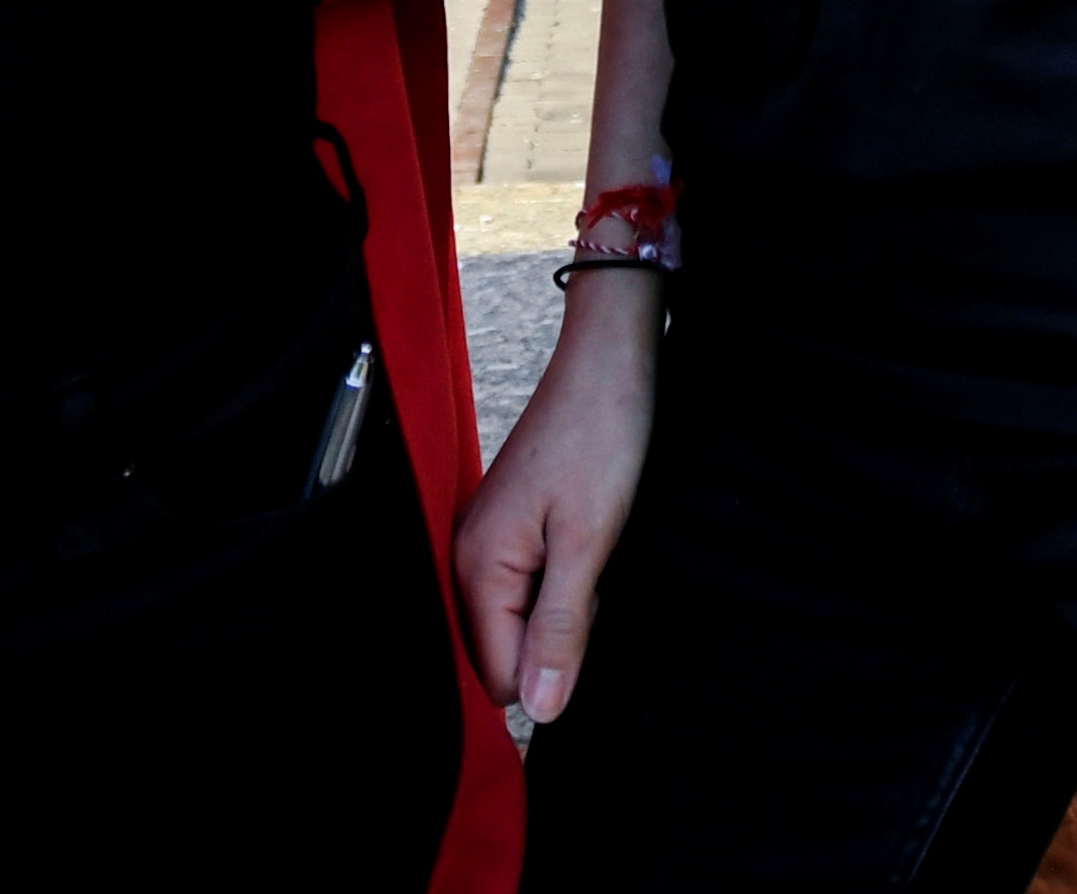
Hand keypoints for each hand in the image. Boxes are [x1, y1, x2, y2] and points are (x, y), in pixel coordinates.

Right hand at [455, 272, 659, 724]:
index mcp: (477, 566)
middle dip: (555, 644)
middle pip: (505, 653)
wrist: (609, 364)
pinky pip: (528, 591)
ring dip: (562, 614)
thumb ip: (560, 631)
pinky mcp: (510, 529)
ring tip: (592, 561)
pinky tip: (587, 552)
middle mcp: (467, 556)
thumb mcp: (588, 545)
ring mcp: (487, 541)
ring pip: (520, 623)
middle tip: (594, 586)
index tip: (588, 625)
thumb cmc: (600, 440)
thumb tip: (542, 712)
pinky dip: (562, 587)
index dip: (552, 672)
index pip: (499, 676)